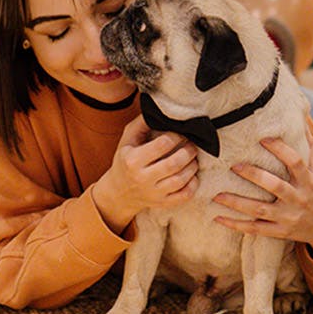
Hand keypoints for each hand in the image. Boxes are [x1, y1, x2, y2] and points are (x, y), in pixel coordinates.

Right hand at [94, 117, 199, 232]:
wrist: (119, 191)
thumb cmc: (125, 160)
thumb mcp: (127, 139)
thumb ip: (142, 123)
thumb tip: (161, 110)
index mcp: (133, 160)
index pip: (162, 145)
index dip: (175, 136)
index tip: (180, 133)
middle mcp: (142, 178)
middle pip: (173, 164)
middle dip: (188, 151)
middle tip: (192, 145)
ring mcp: (153, 193)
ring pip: (180, 180)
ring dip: (192, 166)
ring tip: (193, 158)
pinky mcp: (162, 203)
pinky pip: (184, 196)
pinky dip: (193, 184)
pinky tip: (191, 175)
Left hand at [213, 138, 312, 256]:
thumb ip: (307, 152)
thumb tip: (301, 124)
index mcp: (309, 182)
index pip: (296, 162)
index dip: (281, 149)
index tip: (263, 138)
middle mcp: (298, 199)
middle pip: (275, 186)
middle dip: (254, 176)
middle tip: (233, 166)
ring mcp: (288, 218)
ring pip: (260, 210)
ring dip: (237, 203)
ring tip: (217, 195)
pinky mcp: (280, 232)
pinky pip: (255, 229)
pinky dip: (236, 225)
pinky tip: (218, 218)